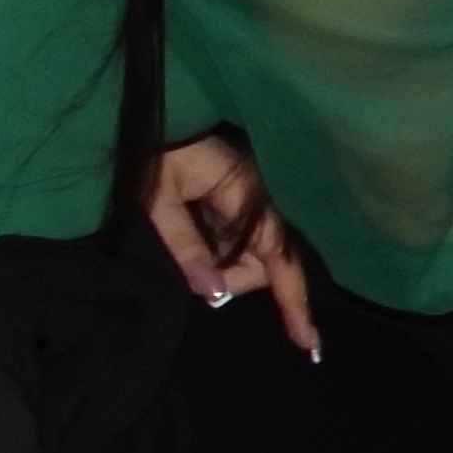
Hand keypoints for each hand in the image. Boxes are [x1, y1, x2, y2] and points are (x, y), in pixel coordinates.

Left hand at [147, 131, 320, 360]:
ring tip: (179, 231)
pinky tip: (190, 231)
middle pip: (262, 263)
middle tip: (189, 268)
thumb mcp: (155, 196)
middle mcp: (259, 197)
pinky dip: (214, 248)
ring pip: (247, 254)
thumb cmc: (147, 147)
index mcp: (249, 193)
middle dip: (230, 278)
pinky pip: (233, 238)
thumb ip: (183, 244)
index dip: (294, 301)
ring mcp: (248, 198)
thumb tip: (214, 293)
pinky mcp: (233, 198)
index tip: (309, 344)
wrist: (143, 108)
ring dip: (218, 263)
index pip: (279, 258)